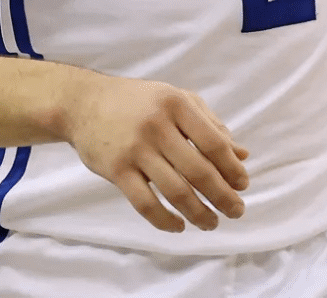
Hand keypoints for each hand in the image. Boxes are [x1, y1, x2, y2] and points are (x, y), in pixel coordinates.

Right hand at [58, 72, 250, 232]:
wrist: (83, 103)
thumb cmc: (138, 101)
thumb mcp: (177, 99)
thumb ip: (211, 125)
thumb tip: (242, 155)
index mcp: (176, 104)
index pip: (213, 143)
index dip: (232, 168)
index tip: (243, 185)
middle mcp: (157, 126)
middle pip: (198, 171)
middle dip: (222, 196)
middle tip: (237, 211)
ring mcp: (135, 149)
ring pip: (175, 191)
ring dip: (198, 213)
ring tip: (212, 223)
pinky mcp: (116, 170)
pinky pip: (145, 203)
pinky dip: (164, 220)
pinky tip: (178, 227)